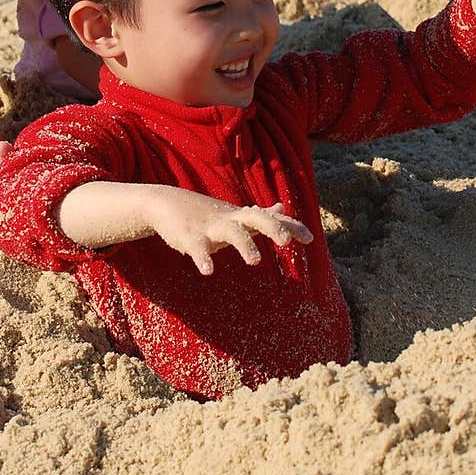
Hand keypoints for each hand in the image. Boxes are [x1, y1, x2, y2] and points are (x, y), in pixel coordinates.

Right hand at [148, 189, 313, 275]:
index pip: (271, 218)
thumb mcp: (235, 214)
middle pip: (256, 218)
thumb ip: (260, 214)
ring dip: (244, 245)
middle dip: (273, 227)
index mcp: (241, 217)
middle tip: (287, 242)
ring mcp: (210, 227)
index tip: (310, 239)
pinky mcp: (189, 237)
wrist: (165, 203)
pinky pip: (197, 248)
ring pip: (231, 232)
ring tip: (255, 261)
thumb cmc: (206, 213)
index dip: (290, 226)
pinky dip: (203, 258)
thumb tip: (283, 207)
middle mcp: (230, 219)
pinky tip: (208, 271)